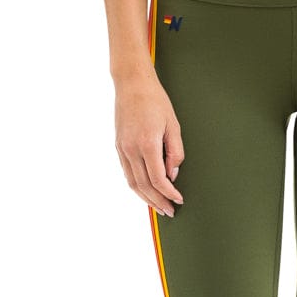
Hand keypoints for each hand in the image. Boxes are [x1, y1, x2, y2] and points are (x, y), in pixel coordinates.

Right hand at [113, 70, 184, 216]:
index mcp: (147, 143)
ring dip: (145, 198)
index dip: (169, 193)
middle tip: (169, 211)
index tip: (179, 199)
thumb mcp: (174, 125)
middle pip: (144, 186)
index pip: (158, 179)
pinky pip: (127, 173)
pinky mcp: (118, 146)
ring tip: (158, 207)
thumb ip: (175, 152)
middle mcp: (131, 149)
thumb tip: (172, 173)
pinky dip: (137, 186)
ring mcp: (122, 148)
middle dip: (158, 202)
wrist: (131, 84)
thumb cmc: (155, 101)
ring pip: (132, 183)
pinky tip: (146, 191)